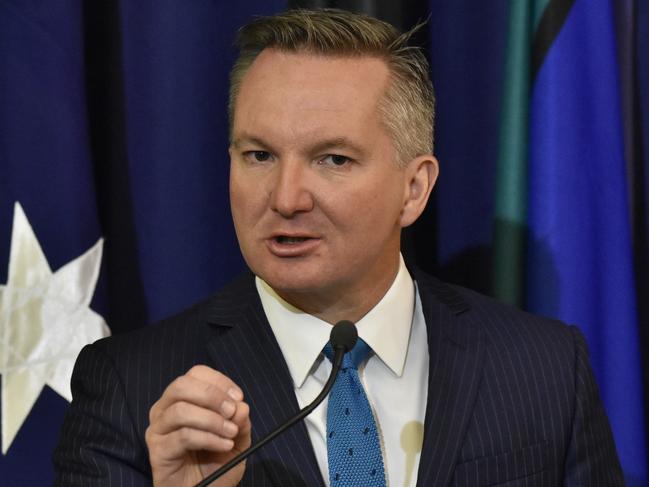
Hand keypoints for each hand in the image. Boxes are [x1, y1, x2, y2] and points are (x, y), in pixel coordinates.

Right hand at [145, 365, 250, 486]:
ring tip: (230, 433)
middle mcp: (165, 410)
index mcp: (183, 399)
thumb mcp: (237, 440)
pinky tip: (223, 446)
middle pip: (182, 385)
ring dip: (211, 419)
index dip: (218, 382)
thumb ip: (240, 422)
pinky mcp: (158, 451)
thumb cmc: (216, 464)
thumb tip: (242, 406)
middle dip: (212, 395)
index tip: (238, 397)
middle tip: (231, 411)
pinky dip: (209, 438)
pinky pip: (183, 436)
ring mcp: (158, 430)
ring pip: (180, 410)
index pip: (195, 374)